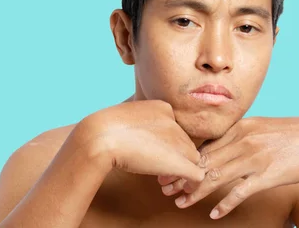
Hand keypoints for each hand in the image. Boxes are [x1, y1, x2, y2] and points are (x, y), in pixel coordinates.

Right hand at [76, 100, 205, 184]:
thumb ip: (138, 126)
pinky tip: (182, 190)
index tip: (152, 153)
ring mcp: (179, 142)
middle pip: (184, 144)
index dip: (166, 144)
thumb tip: (137, 138)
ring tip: (165, 182)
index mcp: (163, 108)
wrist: (101, 136)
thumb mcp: (124, 120)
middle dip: (174, 157)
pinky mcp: (180, 162)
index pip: (175, 129)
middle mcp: (175, 123)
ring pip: (192, 158)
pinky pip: (197, 175)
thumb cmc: (104, 129)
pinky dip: (192, 184)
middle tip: (159, 172)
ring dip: (181, 170)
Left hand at [158, 116, 298, 218]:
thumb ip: (236, 134)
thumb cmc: (288, 134)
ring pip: (216, 177)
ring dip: (196, 192)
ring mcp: (253, 159)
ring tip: (181, 202)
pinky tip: (215, 214)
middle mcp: (241, 142)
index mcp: (237, 128)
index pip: (203, 147)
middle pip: (204, 162)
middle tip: (164, 188)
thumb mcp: (258, 127)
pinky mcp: (266, 176)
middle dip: (181, 176)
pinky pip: (240, 192)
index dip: (182, 160)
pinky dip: (225, 203)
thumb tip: (215, 144)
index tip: (167, 169)